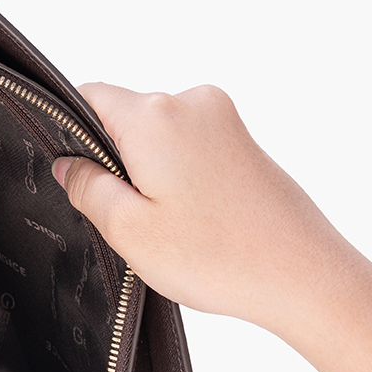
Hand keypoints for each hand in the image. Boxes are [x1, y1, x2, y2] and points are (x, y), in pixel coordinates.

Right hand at [54, 83, 371, 371]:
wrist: (305, 277)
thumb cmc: (221, 257)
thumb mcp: (128, 231)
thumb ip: (85, 187)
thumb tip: (67, 164)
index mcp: (155, 116)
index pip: (88, 95)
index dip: (66, 129)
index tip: (68, 169)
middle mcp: (192, 102)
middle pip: (123, 116)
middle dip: (111, 159)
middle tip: (123, 216)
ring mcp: (223, 118)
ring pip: (156, 134)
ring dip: (146, 171)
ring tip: (166, 224)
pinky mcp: (243, 141)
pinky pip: (188, 145)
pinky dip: (177, 175)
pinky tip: (190, 220)